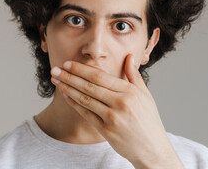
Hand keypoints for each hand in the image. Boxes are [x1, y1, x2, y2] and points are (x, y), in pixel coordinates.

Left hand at [50, 54, 182, 168]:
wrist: (152, 150)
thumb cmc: (148, 120)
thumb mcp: (145, 95)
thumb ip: (134, 75)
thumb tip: (129, 57)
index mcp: (129, 92)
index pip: (100, 77)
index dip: (81, 69)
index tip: (68, 63)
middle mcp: (120, 103)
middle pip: (89, 86)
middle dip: (69, 76)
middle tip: (54, 69)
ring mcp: (112, 117)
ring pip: (85, 99)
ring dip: (67, 88)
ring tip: (56, 80)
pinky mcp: (106, 130)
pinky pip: (86, 113)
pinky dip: (74, 103)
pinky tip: (65, 95)